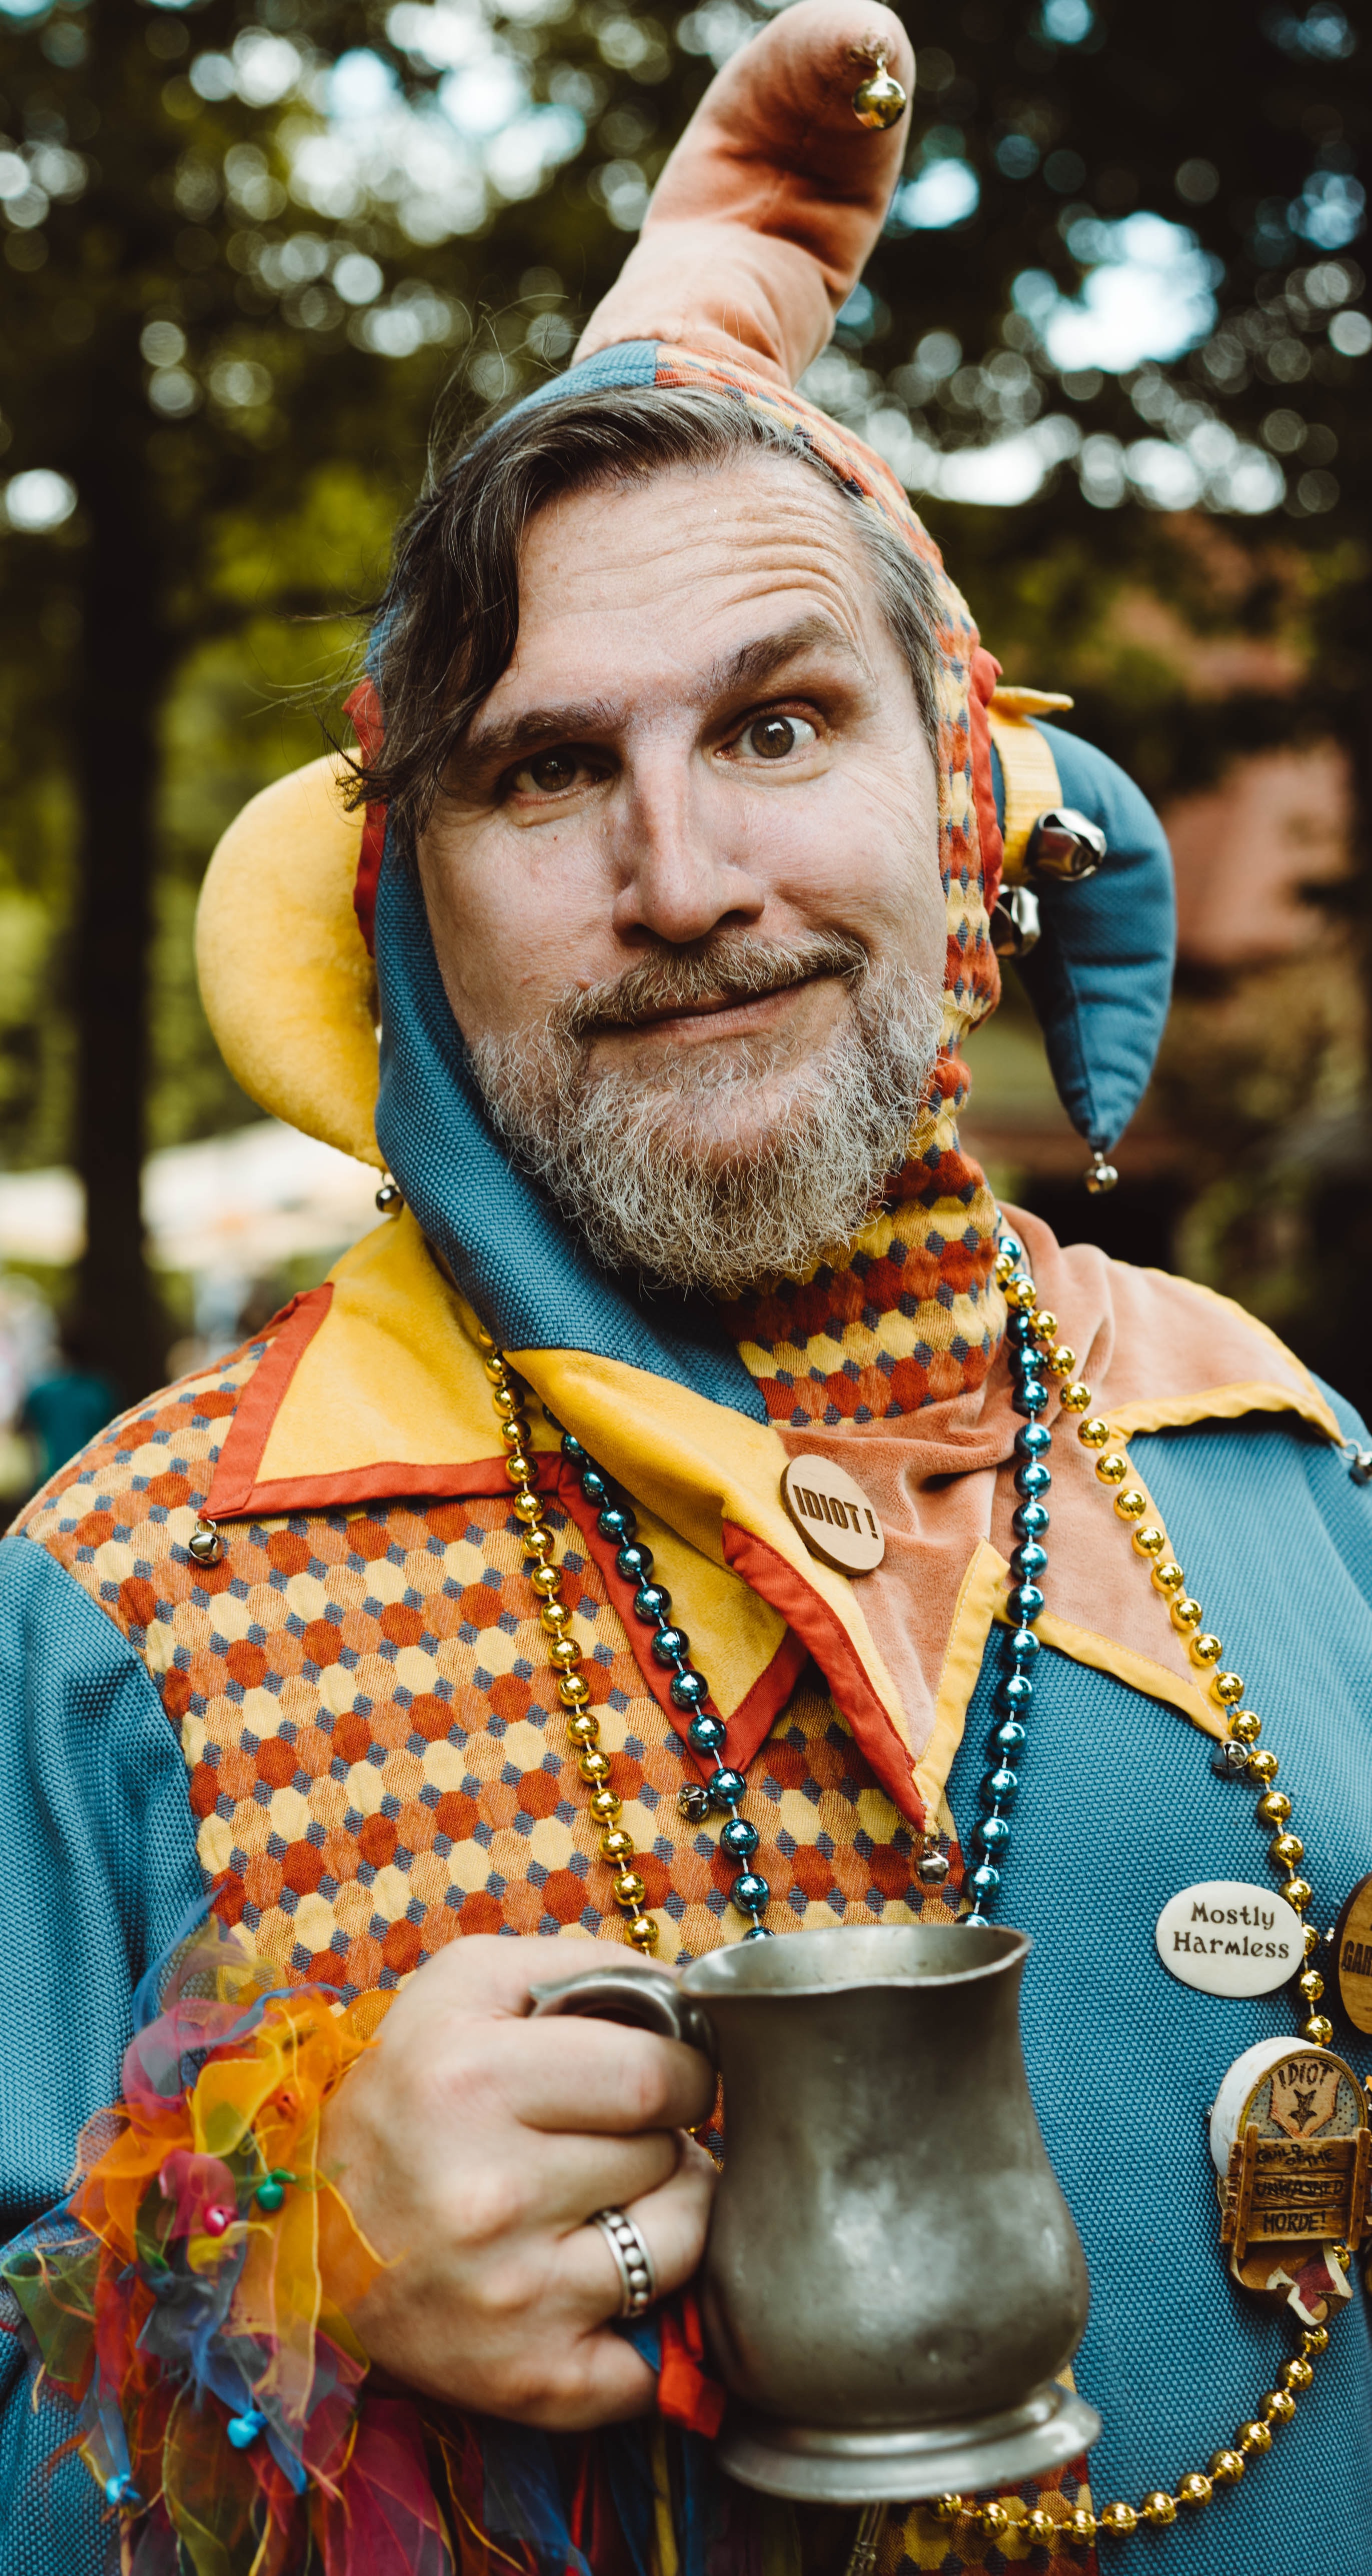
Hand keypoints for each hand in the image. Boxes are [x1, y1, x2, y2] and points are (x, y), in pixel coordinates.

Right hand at [319, 1935, 716, 2427]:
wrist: (301, 2232)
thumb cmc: (406, 2091)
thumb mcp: (466, 1984)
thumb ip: (583, 1965)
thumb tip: (689, 1997)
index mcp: (475, 2080)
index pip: (659, 2078)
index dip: (684, 2075)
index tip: (668, 2081)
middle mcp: (490, 2192)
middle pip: (669, 2157)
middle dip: (660, 2142)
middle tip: (608, 2143)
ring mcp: (511, 2296)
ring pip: (681, 2246)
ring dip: (665, 2222)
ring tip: (608, 2206)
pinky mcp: (524, 2378)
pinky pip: (651, 2364)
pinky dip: (646, 2331)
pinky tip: (598, 2291)